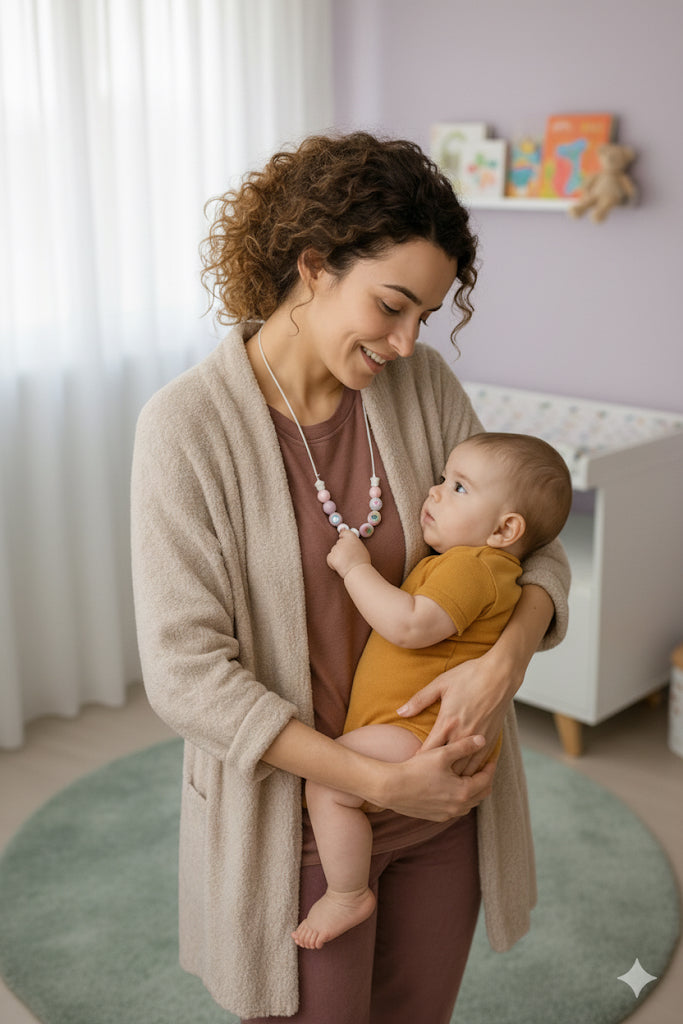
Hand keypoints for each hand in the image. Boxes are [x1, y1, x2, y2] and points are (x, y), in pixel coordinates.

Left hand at [327, 530, 370, 578]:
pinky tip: (340, 566)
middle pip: (339, 543)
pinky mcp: (331, 556)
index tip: (344, 541)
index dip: (343, 537)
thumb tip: (348, 541)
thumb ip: (354, 543)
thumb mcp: (361, 548)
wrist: (358, 571)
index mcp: (351, 537)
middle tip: (348, 558)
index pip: (344, 533)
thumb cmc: (362, 562)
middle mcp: (342, 541)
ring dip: (338, 557)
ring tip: (346, 563)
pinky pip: (330, 559)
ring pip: (334, 551)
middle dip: (341, 549)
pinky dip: (333, 563)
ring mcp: (335, 548)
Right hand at [379, 734, 494, 820]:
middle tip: (484, 767)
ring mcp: (447, 814)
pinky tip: (453, 787)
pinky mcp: (436, 817)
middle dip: (484, 780)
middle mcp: (458, 807)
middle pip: (481, 794)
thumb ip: (464, 746)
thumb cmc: (416, 769)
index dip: (490, 767)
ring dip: (473, 790)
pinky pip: (455, 809)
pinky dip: (460, 798)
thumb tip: (483, 740)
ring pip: (469, 803)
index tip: (491, 757)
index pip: (486, 780)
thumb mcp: (442, 754)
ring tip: (470, 776)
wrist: (391, 788)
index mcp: (463, 792)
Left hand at [396, 647, 520, 774]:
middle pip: (446, 764)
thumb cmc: (470, 675)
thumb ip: (419, 700)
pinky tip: (465, 776)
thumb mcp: (440, 684)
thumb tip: (401, 712)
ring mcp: (478, 739)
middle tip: (424, 781)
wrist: (500, 674)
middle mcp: (462, 734)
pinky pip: (480, 763)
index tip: (411, 768)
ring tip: (442, 784)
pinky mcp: (490, 739)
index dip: (419, 761)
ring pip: (464, 768)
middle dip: (435, 774)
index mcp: (447, 722)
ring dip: (454, 777)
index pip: (429, 750)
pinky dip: (471, 771)